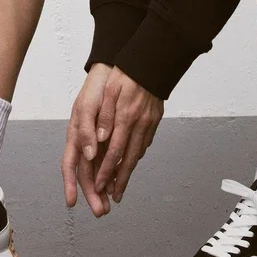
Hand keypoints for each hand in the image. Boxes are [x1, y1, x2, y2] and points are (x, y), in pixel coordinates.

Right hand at [62, 63, 117, 216]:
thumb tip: (88, 154)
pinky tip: (119, 183)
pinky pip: (110, 159)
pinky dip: (113, 173)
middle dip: (92, 194)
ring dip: (103, 188)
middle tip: (102, 211)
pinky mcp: (110, 138)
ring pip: (99, 170)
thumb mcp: (88, 106)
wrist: (112, 73)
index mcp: (75, 135)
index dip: (70, 184)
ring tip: (111, 204)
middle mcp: (85, 142)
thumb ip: (86, 130)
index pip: (70, 166)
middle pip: (86, 173)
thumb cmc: (95, 89)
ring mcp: (97, 141)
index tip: (72, 202)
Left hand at [92, 66, 163, 202]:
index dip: (107, 170)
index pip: (114, 151)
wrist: (152, 61)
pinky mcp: (156, 119)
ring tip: (122, 184)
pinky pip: (146, 142)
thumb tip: (100, 140)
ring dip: (130, 170)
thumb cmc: (126, 73)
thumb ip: (104, 116)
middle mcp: (140, 123)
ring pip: (139, 152)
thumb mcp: (110, 90)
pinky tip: (133, 160)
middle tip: (114, 196)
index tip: (100, 185)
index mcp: (126, 117)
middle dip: (120, 179)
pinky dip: (138, 155)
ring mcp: (150, 122)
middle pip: (129, 158)